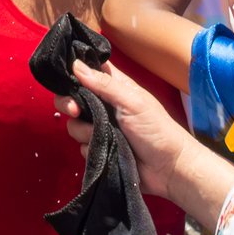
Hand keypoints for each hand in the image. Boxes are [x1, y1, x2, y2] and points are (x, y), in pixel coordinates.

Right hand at [58, 58, 204, 209]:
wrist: (170, 170)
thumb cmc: (157, 130)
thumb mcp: (132, 102)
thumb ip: (104, 84)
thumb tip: (75, 64)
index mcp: (114, 88)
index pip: (89, 71)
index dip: (75, 70)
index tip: (64, 76)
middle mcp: (104, 106)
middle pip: (73, 97)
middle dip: (68, 103)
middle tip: (74, 111)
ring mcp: (101, 128)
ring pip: (74, 123)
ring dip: (83, 130)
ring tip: (99, 137)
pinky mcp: (99, 149)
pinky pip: (81, 146)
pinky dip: (90, 149)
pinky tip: (105, 151)